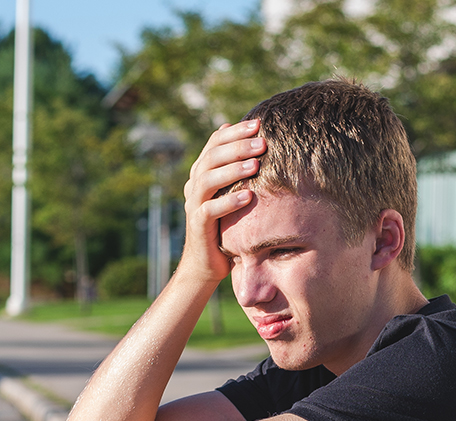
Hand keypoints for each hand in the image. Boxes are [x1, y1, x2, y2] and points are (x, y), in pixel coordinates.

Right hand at [176, 119, 265, 284]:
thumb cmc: (226, 225)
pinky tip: (248, 196)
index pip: (215, 143)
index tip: (258, 123)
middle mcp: (195, 185)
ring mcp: (193, 205)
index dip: (234, 132)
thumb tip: (252, 139)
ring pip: (207, 180)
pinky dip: (229, 202)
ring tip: (256, 164)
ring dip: (232, 170)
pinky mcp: (198, 226)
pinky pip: (210, 210)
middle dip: (237, 146)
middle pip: (211, 157)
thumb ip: (237, 170)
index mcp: (202, 173)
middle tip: (262, 142)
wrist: (206, 263)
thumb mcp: (232, 193)